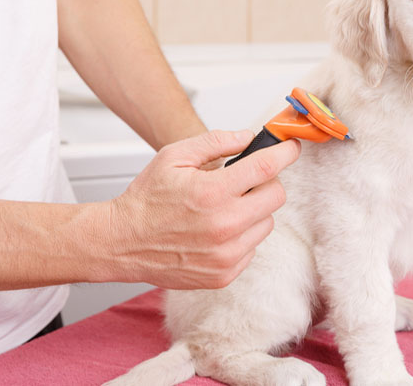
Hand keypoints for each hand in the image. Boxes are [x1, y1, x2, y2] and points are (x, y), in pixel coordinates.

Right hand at [100, 130, 300, 288]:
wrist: (122, 242)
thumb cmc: (146, 199)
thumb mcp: (174, 156)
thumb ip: (216, 142)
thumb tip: (249, 137)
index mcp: (212, 192)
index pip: (267, 167)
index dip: (285, 153)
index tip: (291, 148)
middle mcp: (224, 226)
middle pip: (276, 196)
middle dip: (266, 182)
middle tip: (245, 180)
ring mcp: (226, 254)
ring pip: (267, 223)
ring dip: (254, 211)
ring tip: (224, 208)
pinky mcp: (224, 274)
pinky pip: (252, 248)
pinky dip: (242, 236)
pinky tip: (217, 230)